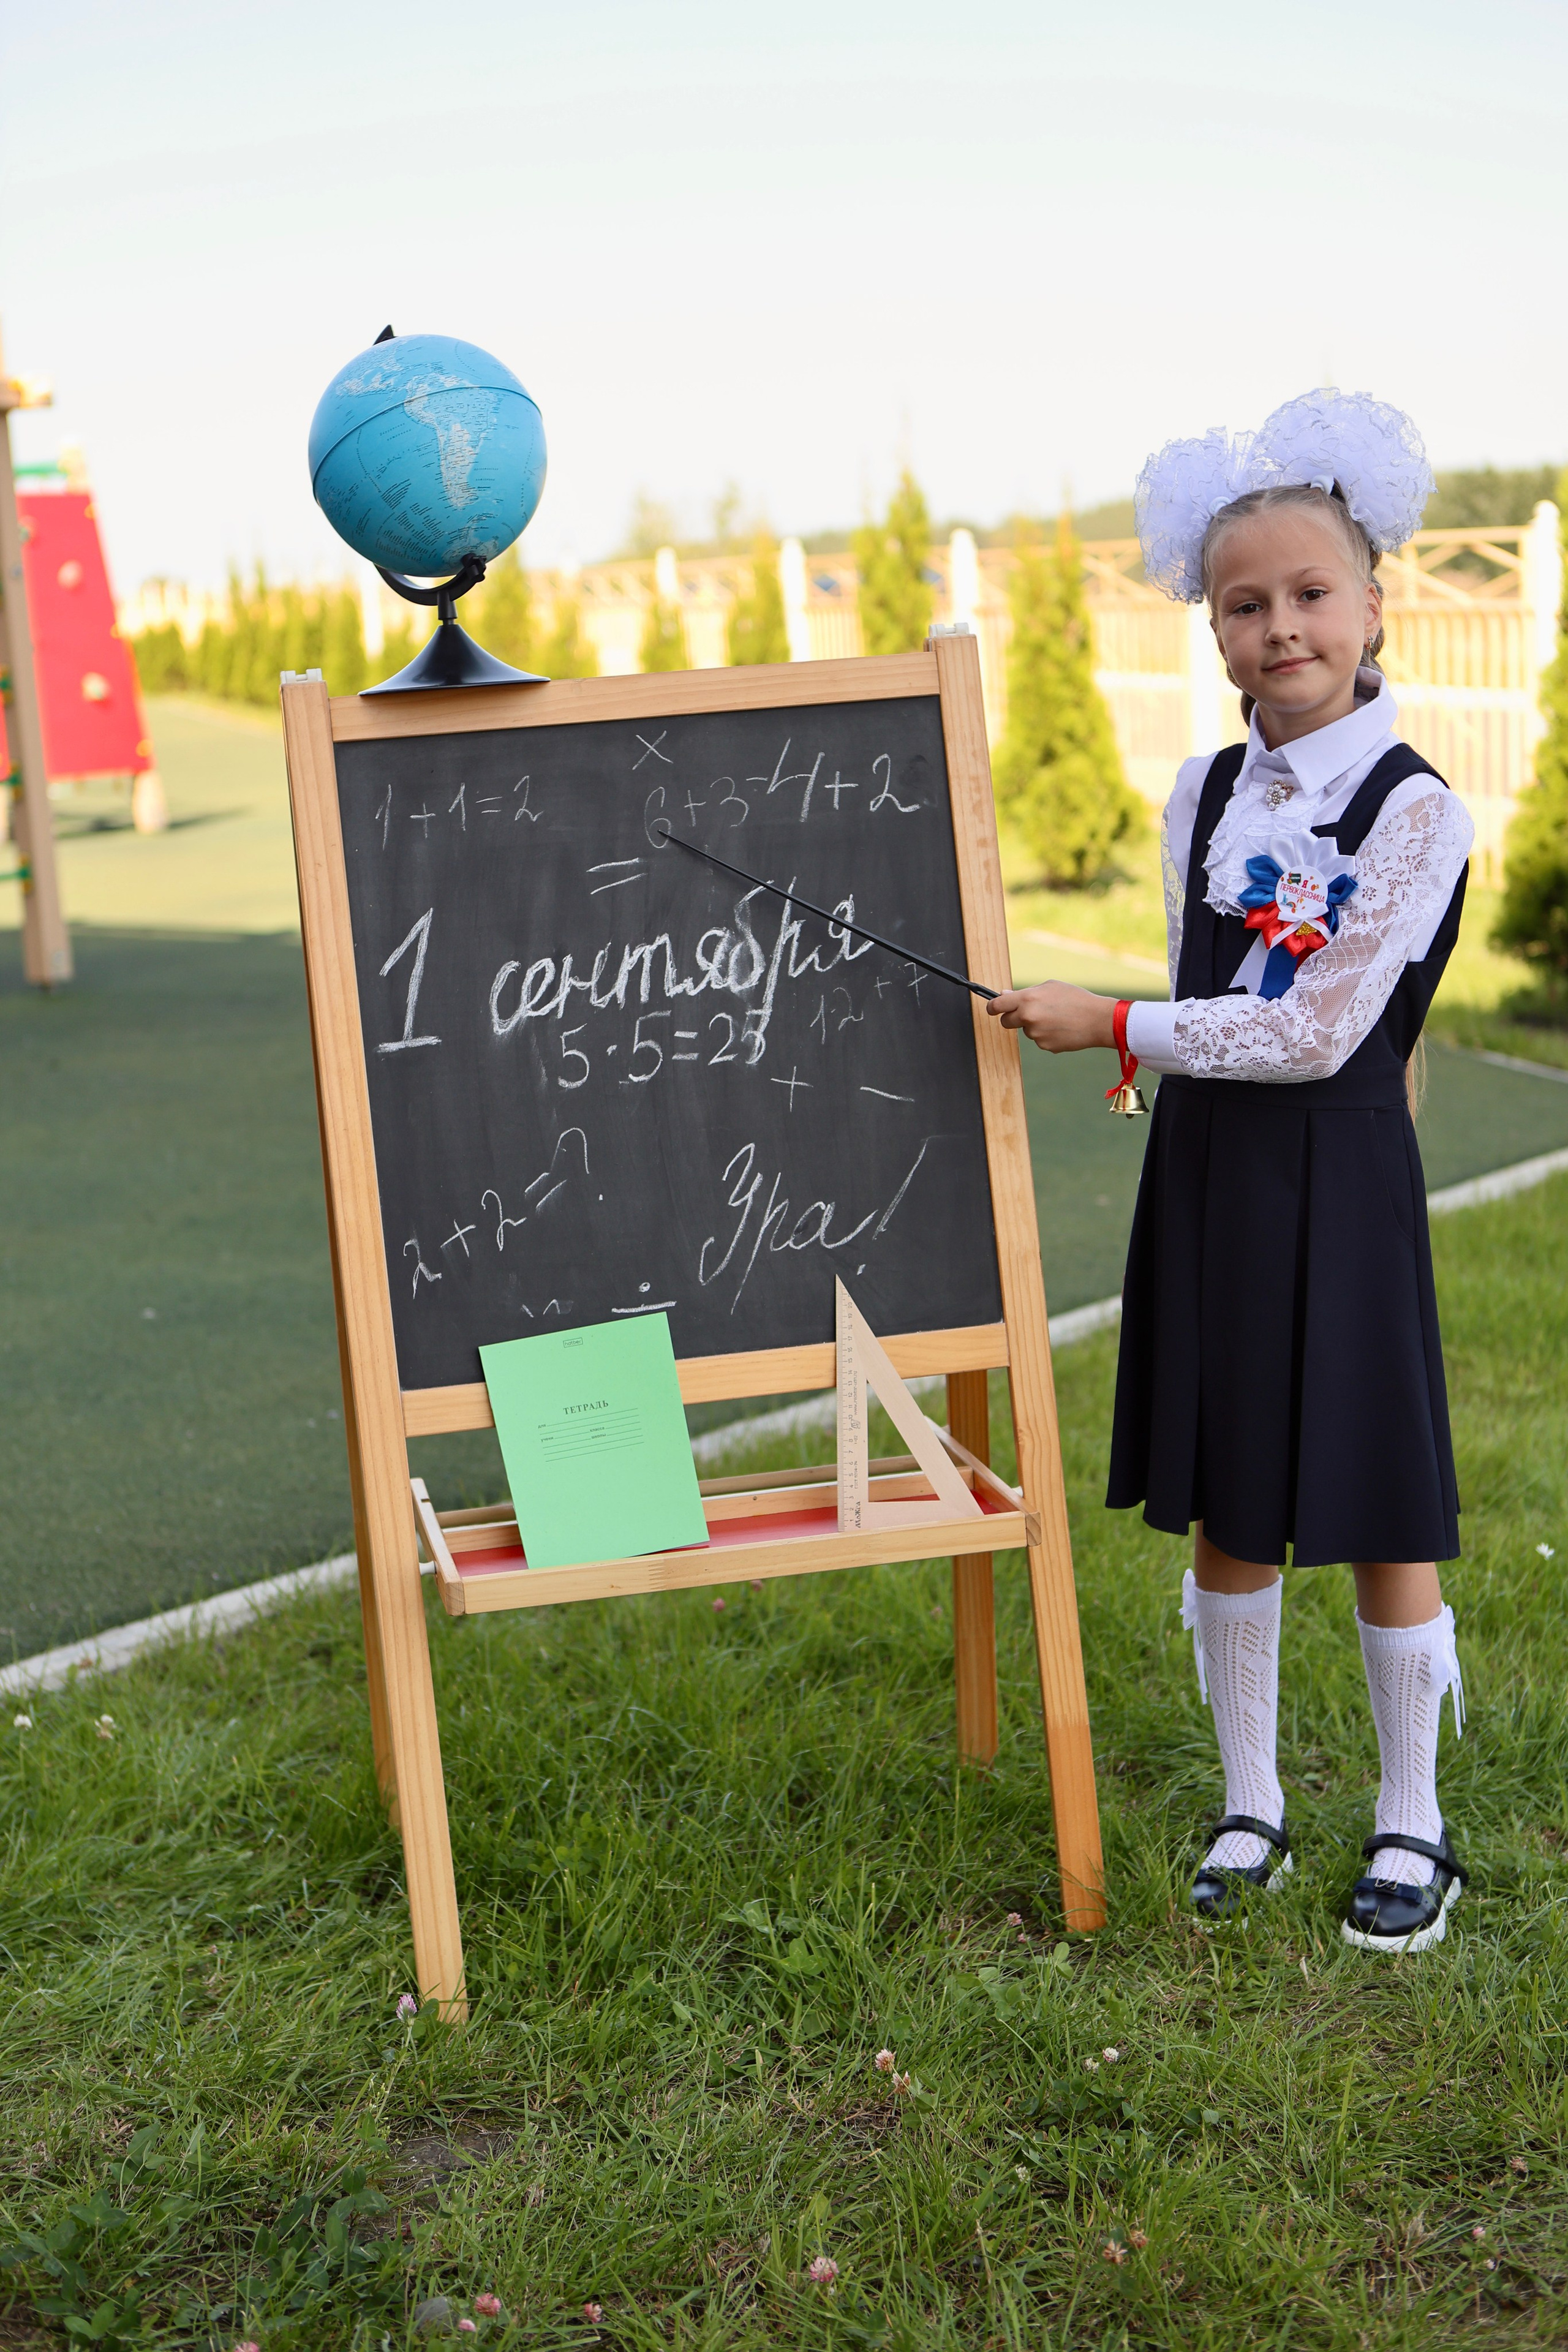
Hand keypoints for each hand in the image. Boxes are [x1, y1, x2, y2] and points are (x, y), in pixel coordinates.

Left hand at [986, 981, 1117, 1052]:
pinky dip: (1047, 1035)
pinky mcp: (1045, 1046)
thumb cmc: (1075, 998)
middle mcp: (1028, 1017)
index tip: (992, 1009)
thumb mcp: (1050, 987)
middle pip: (1006, 1022)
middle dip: (1011, 1018)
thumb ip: (1025, 992)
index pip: (997, 1005)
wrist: (1097, 1019)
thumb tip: (1004, 995)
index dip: (991, 1007)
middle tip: (1026, 1013)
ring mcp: (1036, 1034)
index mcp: (1027, 999)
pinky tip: (1061, 1028)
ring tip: (1056, 1018)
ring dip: (1035, 1025)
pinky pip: (1039, 1040)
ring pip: (1026, 1031)